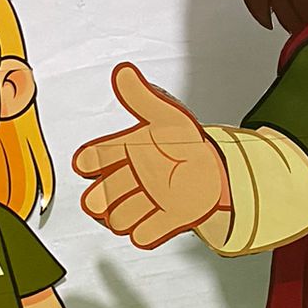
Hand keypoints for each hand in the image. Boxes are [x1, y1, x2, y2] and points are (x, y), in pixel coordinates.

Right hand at [73, 65, 229, 248]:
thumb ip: (142, 98)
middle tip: (120, 186)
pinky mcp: (162, 220)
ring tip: (146, 199)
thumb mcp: (167, 115)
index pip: (94, 159)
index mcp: (124, 152)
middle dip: (105, 196)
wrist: (217, 168)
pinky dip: (146, 231)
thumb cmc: (186, 142)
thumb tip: (123, 72)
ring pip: (119, 217)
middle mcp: (129, 180)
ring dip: (127, 213)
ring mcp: (143, 202)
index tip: (89, 162)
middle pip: (100, 196)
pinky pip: (144, 235)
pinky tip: (156, 219)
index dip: (91, 161)